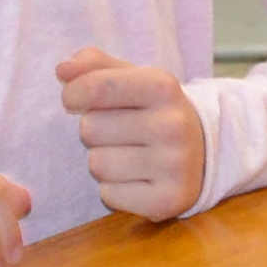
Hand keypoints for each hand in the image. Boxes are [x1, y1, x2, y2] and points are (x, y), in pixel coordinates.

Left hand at [55, 48, 207, 222]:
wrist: (203, 151)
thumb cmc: (152, 110)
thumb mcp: (131, 78)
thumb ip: (94, 66)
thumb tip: (63, 70)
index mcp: (162, 86)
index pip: (95, 87)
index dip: (74, 94)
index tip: (76, 99)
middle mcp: (172, 125)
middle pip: (90, 128)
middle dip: (93, 130)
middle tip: (118, 132)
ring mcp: (174, 165)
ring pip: (97, 164)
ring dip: (102, 160)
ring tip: (127, 155)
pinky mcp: (169, 200)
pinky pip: (109, 194)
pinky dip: (114, 189)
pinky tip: (136, 178)